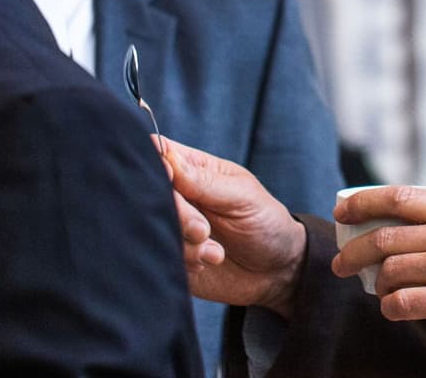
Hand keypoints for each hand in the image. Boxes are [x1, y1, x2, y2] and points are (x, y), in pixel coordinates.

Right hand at [159, 137, 307, 315]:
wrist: (276, 271)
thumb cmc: (265, 222)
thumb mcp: (242, 196)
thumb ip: (203, 181)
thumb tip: (167, 159)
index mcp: (192, 169)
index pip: (157, 153)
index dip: (155, 164)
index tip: (169, 179)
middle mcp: (176, 196)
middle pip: (149, 194)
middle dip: (178, 216)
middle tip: (203, 231)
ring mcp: (170, 226)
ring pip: (151, 228)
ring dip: (185, 245)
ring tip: (216, 252)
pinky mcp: (169, 255)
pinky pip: (157, 255)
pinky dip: (183, 262)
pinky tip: (208, 262)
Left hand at [333, 187, 425, 353]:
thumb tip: (393, 233)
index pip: (400, 197)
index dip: (364, 202)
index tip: (342, 210)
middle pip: (384, 237)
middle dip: (353, 252)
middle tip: (341, 263)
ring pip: (389, 272)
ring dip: (377, 285)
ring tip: (383, 292)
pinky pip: (402, 303)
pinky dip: (390, 308)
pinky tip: (396, 309)